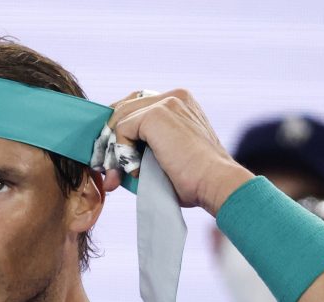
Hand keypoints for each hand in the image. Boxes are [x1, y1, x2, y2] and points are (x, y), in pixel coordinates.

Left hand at [103, 89, 252, 215]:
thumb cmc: (195, 181)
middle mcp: (174, 96)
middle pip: (123, 108)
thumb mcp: (166, 159)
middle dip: (110, 138)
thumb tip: (110, 173)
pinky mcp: (155, 114)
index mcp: (180, 103)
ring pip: (119, 120)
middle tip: (108, 169)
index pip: (136, 106)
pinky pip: (121, 130)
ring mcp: (165, 102)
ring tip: (122, 174)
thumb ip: (142, 153)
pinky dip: (123, 153)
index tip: (113, 158)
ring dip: (114, 150)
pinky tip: (138, 171)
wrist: (215, 183)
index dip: (120, 131)